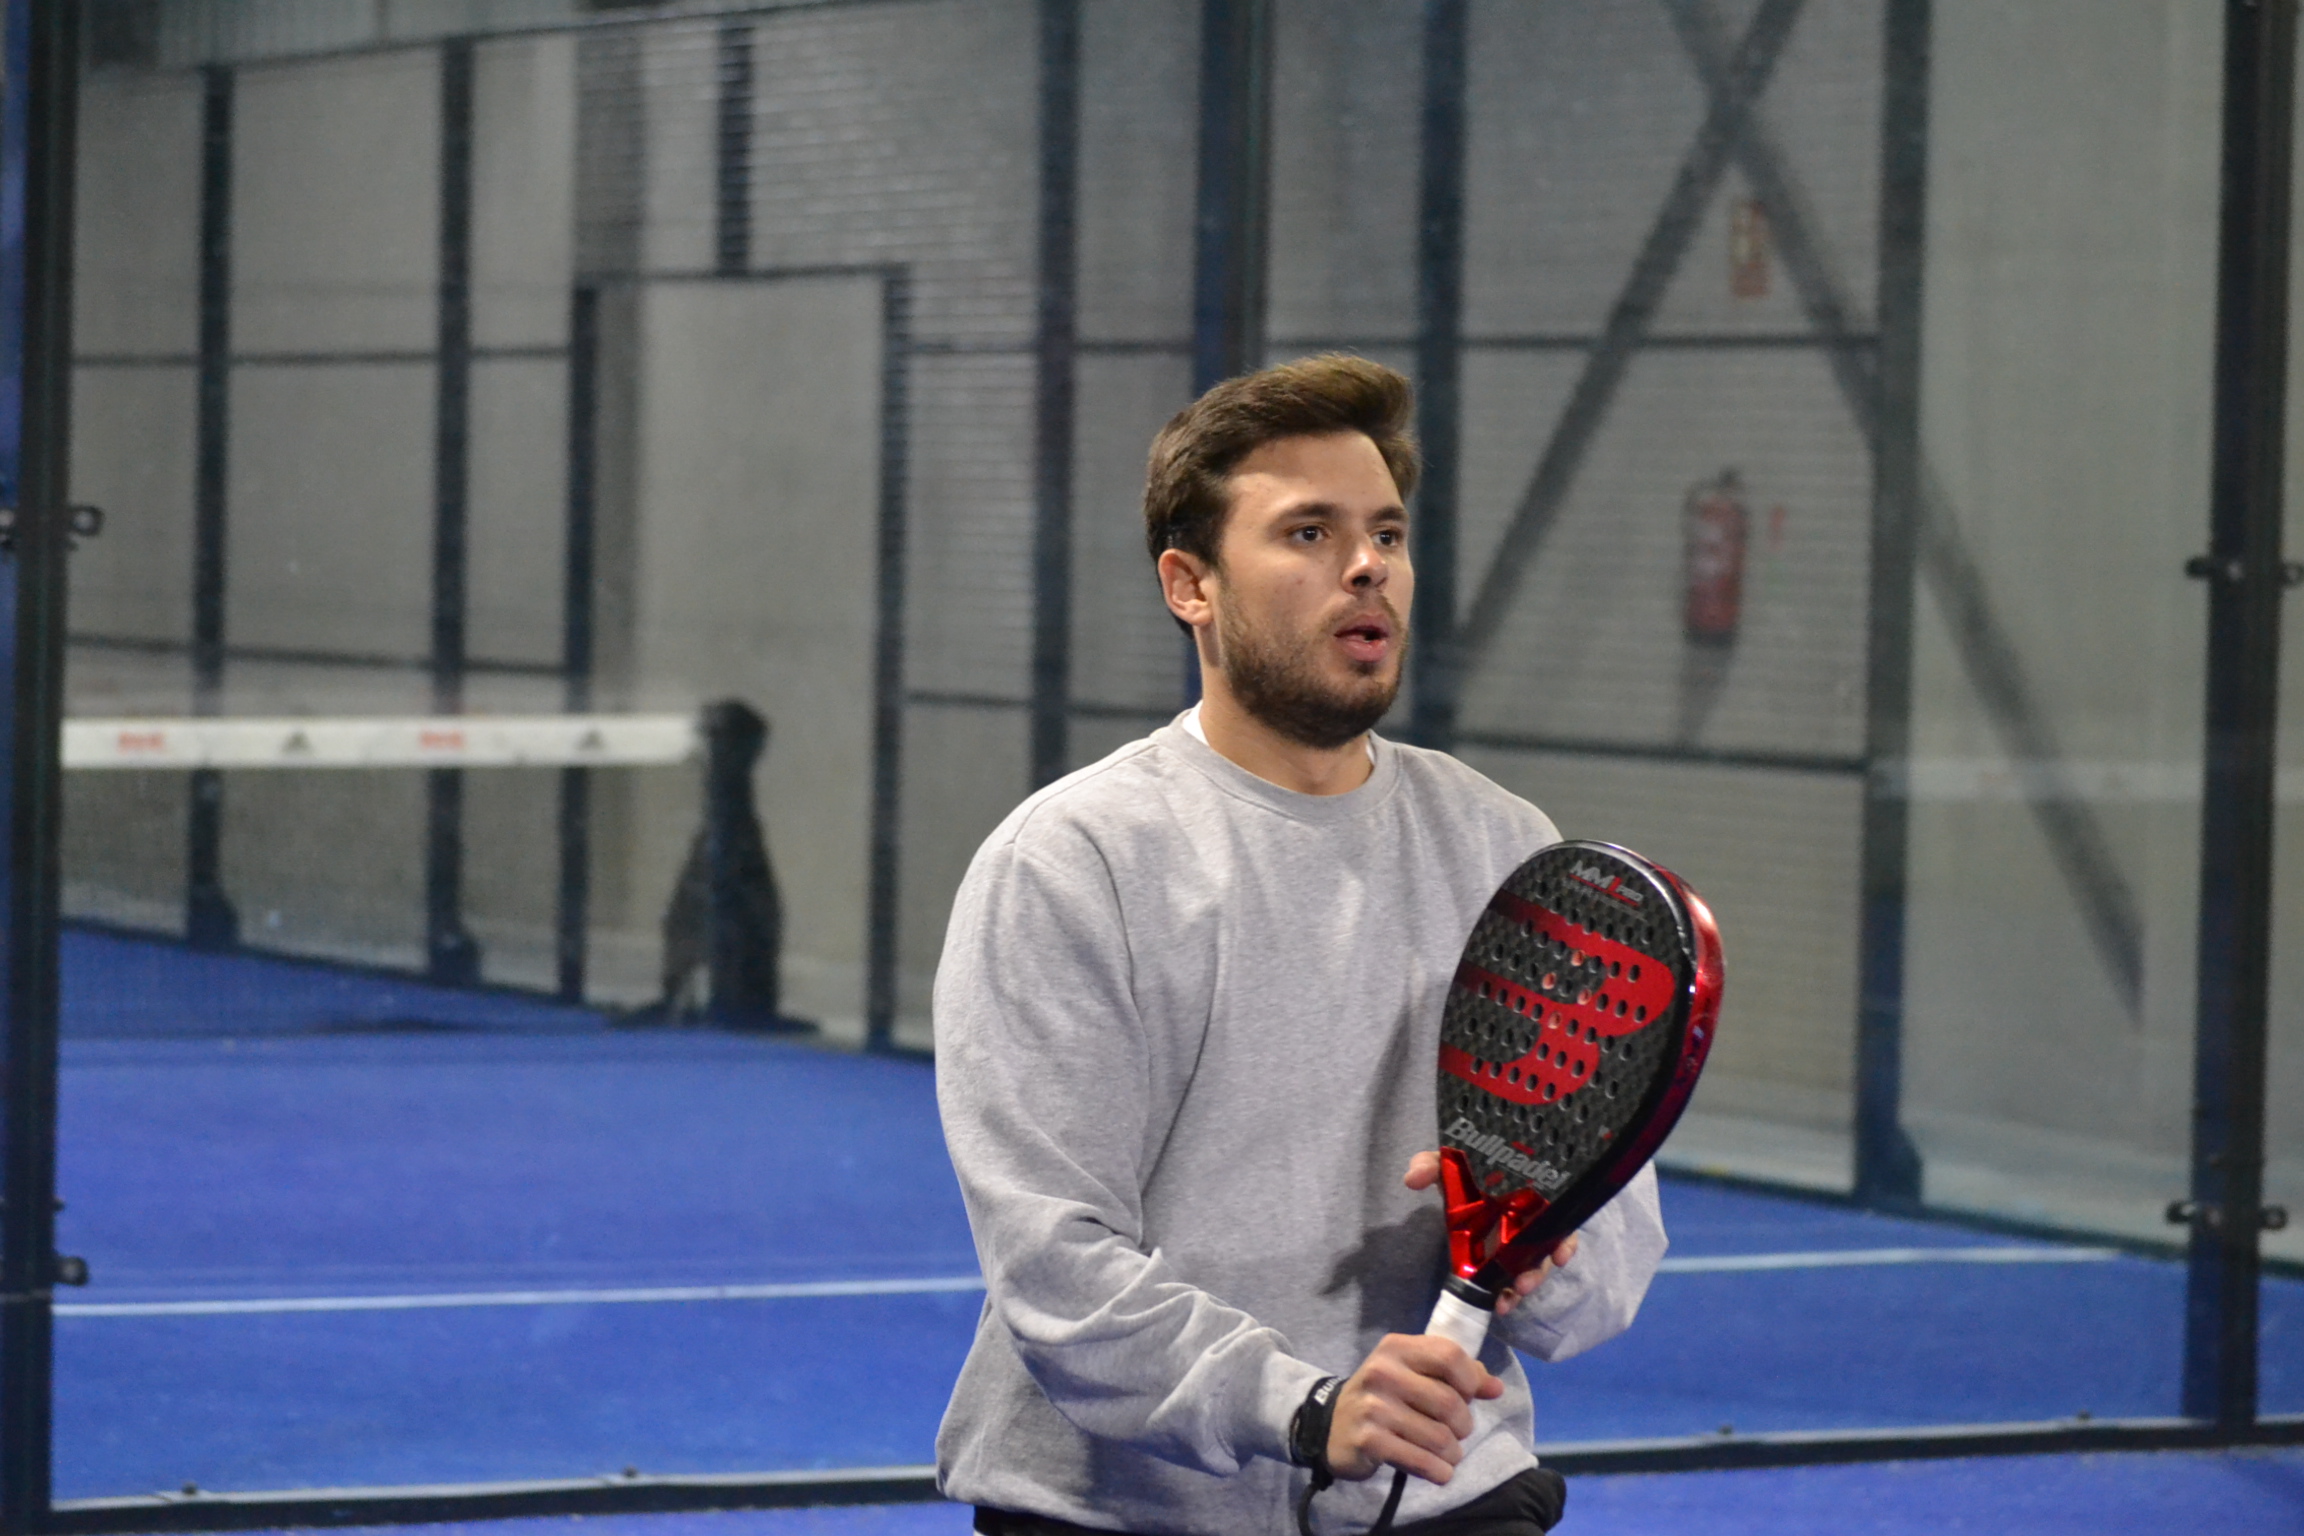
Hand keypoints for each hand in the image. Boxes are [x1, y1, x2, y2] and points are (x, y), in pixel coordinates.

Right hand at [1325, 1332, 1501, 1484]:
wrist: (1331, 1425)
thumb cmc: (1384, 1396)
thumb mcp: (1414, 1374)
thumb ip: (1456, 1375)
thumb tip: (1495, 1388)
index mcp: (1396, 1347)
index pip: (1450, 1355)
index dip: (1470, 1380)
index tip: (1468, 1397)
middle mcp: (1382, 1371)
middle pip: (1449, 1401)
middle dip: (1463, 1425)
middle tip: (1456, 1433)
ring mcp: (1373, 1406)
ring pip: (1439, 1437)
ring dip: (1452, 1453)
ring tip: (1447, 1454)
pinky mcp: (1369, 1440)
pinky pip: (1421, 1461)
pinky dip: (1438, 1472)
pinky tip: (1438, 1472)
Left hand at [1403, 1152, 1579, 1316]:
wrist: (1454, 1180)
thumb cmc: (1461, 1171)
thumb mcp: (1449, 1164)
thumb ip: (1430, 1164)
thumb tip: (1414, 1178)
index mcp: (1526, 1195)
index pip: (1558, 1218)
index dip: (1564, 1238)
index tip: (1561, 1255)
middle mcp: (1529, 1220)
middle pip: (1546, 1250)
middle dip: (1539, 1271)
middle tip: (1524, 1285)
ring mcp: (1517, 1242)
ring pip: (1532, 1267)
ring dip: (1524, 1285)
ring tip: (1509, 1301)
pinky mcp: (1503, 1260)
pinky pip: (1515, 1279)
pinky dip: (1512, 1294)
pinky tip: (1504, 1305)